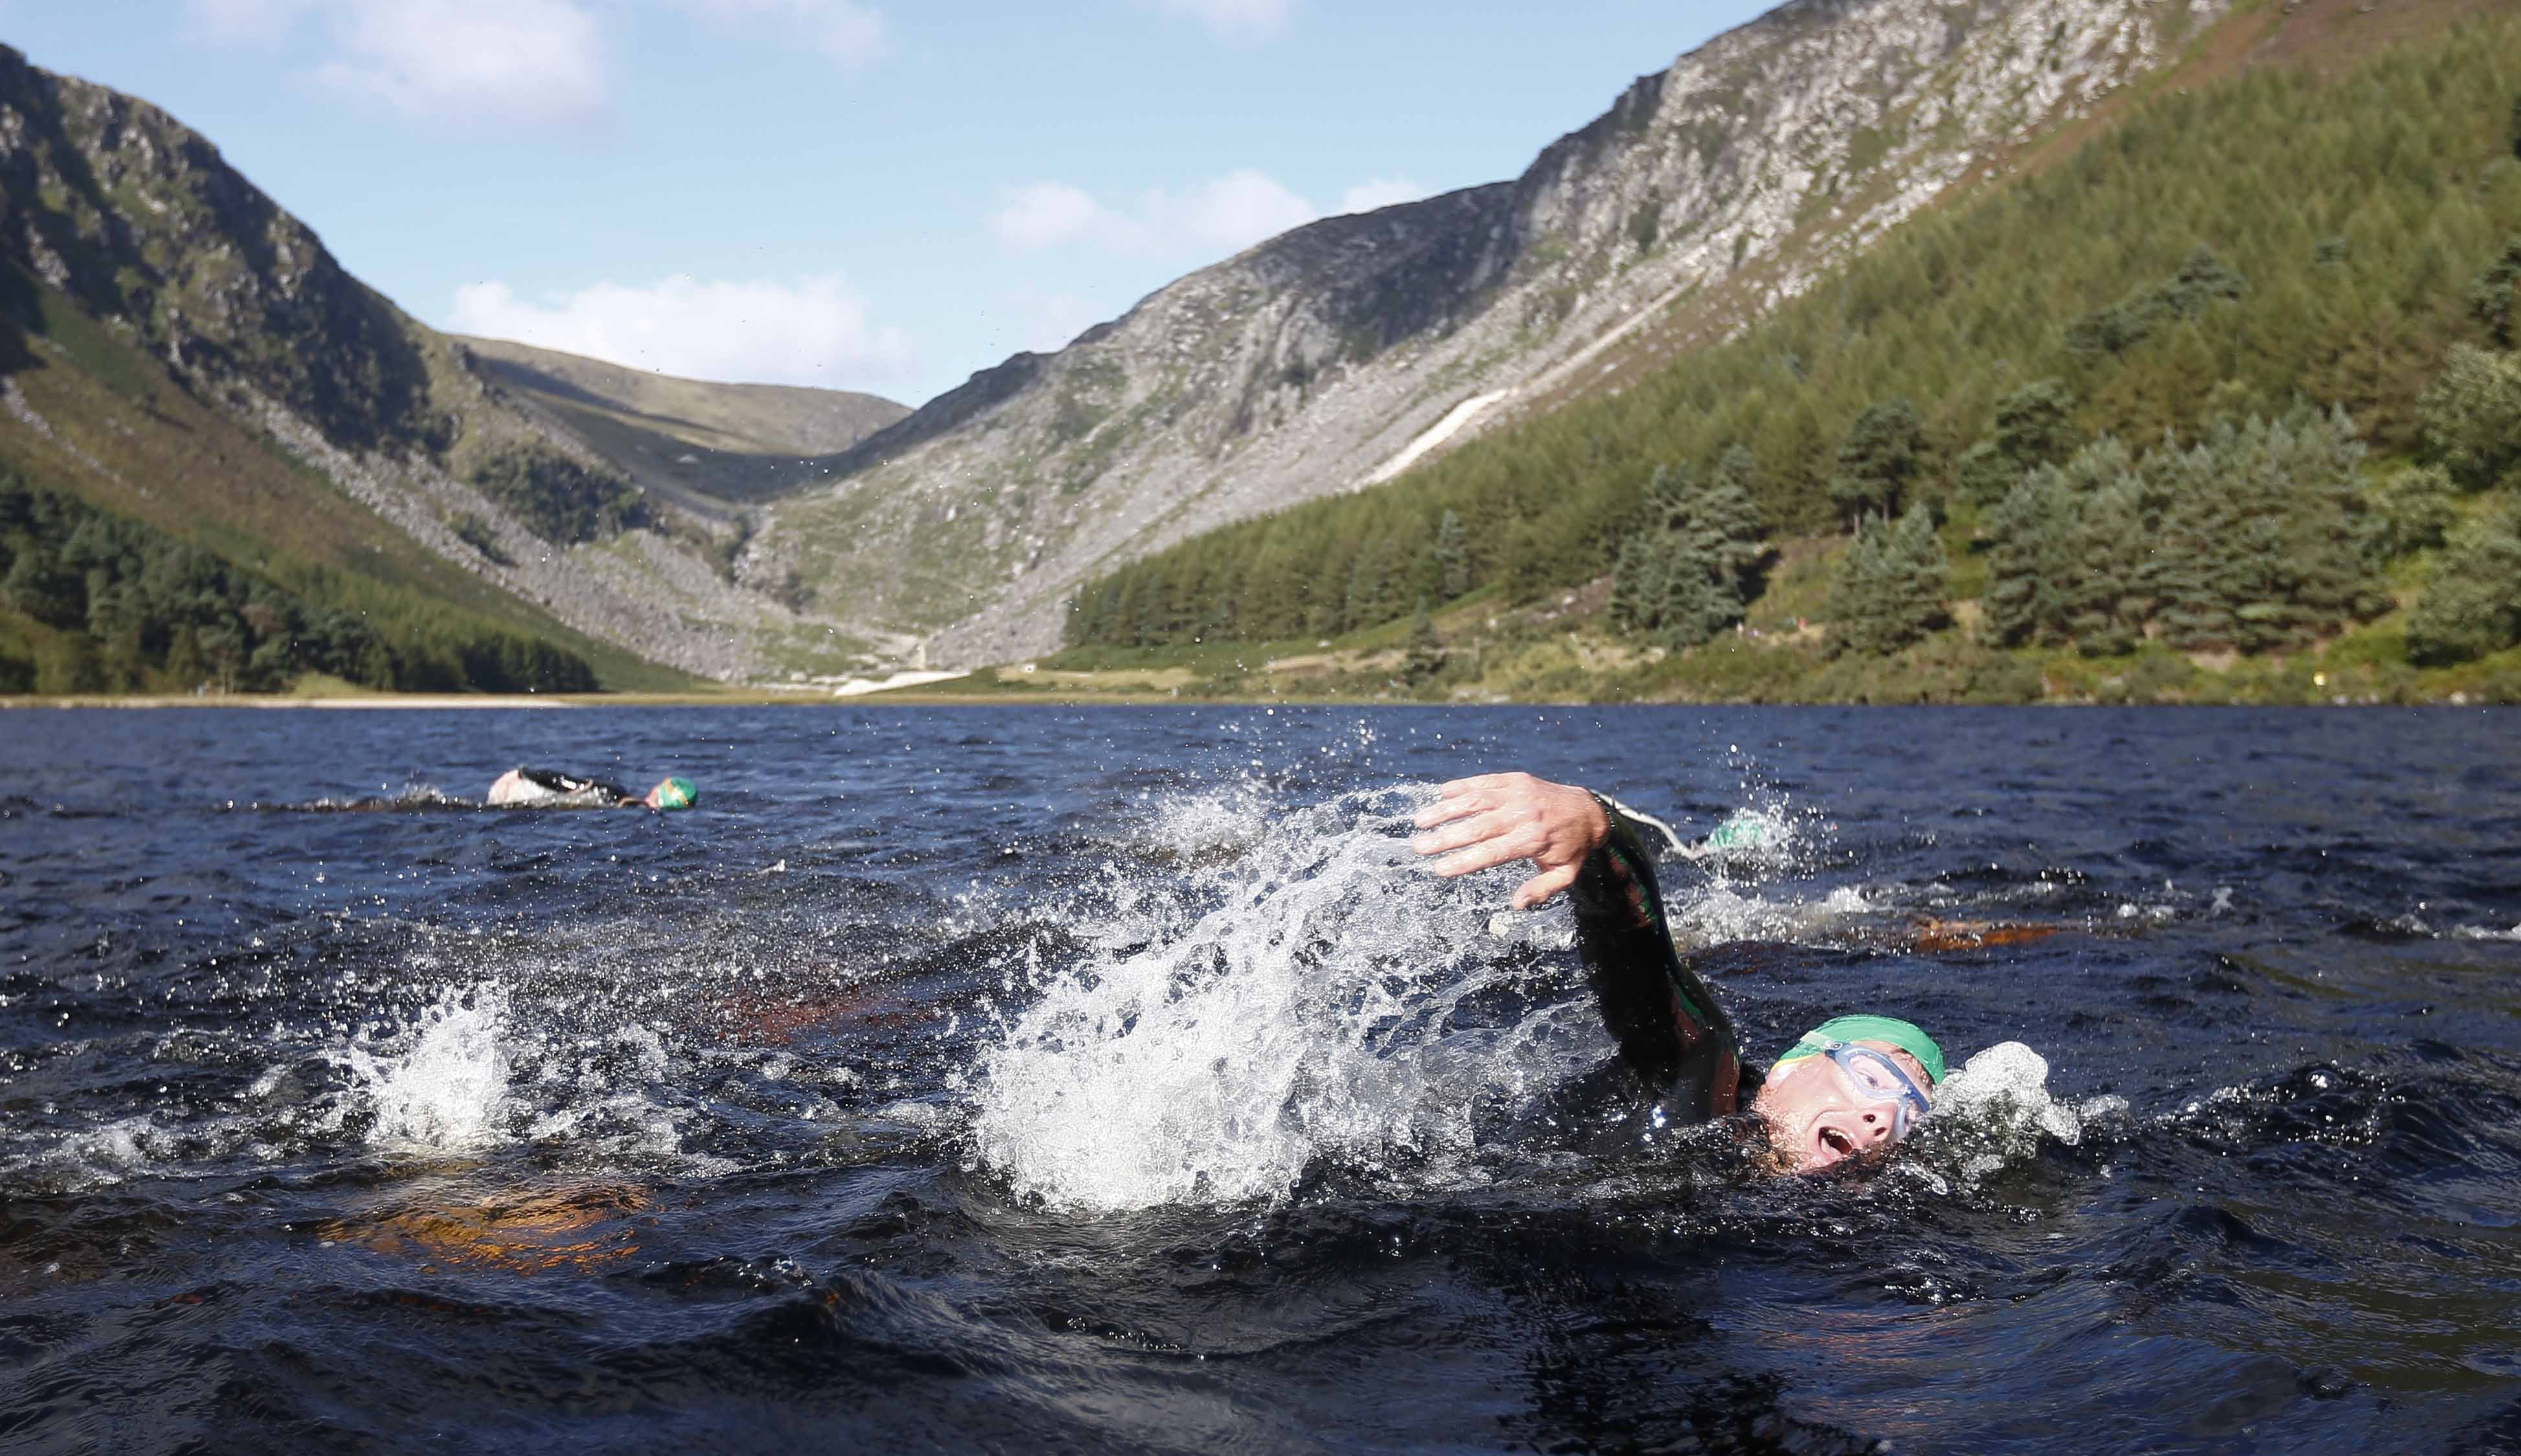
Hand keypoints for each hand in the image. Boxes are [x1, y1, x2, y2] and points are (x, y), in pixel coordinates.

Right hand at [1411, 772, 1610, 908]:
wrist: (1590, 810)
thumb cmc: (1573, 848)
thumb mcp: (1565, 875)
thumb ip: (1541, 889)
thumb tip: (1516, 904)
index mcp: (1533, 840)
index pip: (1491, 852)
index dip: (1463, 861)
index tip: (1439, 869)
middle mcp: (1524, 814)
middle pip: (1477, 827)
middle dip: (1445, 837)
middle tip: (1418, 846)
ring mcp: (1518, 793)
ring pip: (1476, 800)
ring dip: (1445, 810)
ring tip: (1420, 821)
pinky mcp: (1516, 779)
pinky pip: (1485, 781)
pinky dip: (1462, 786)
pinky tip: (1441, 794)